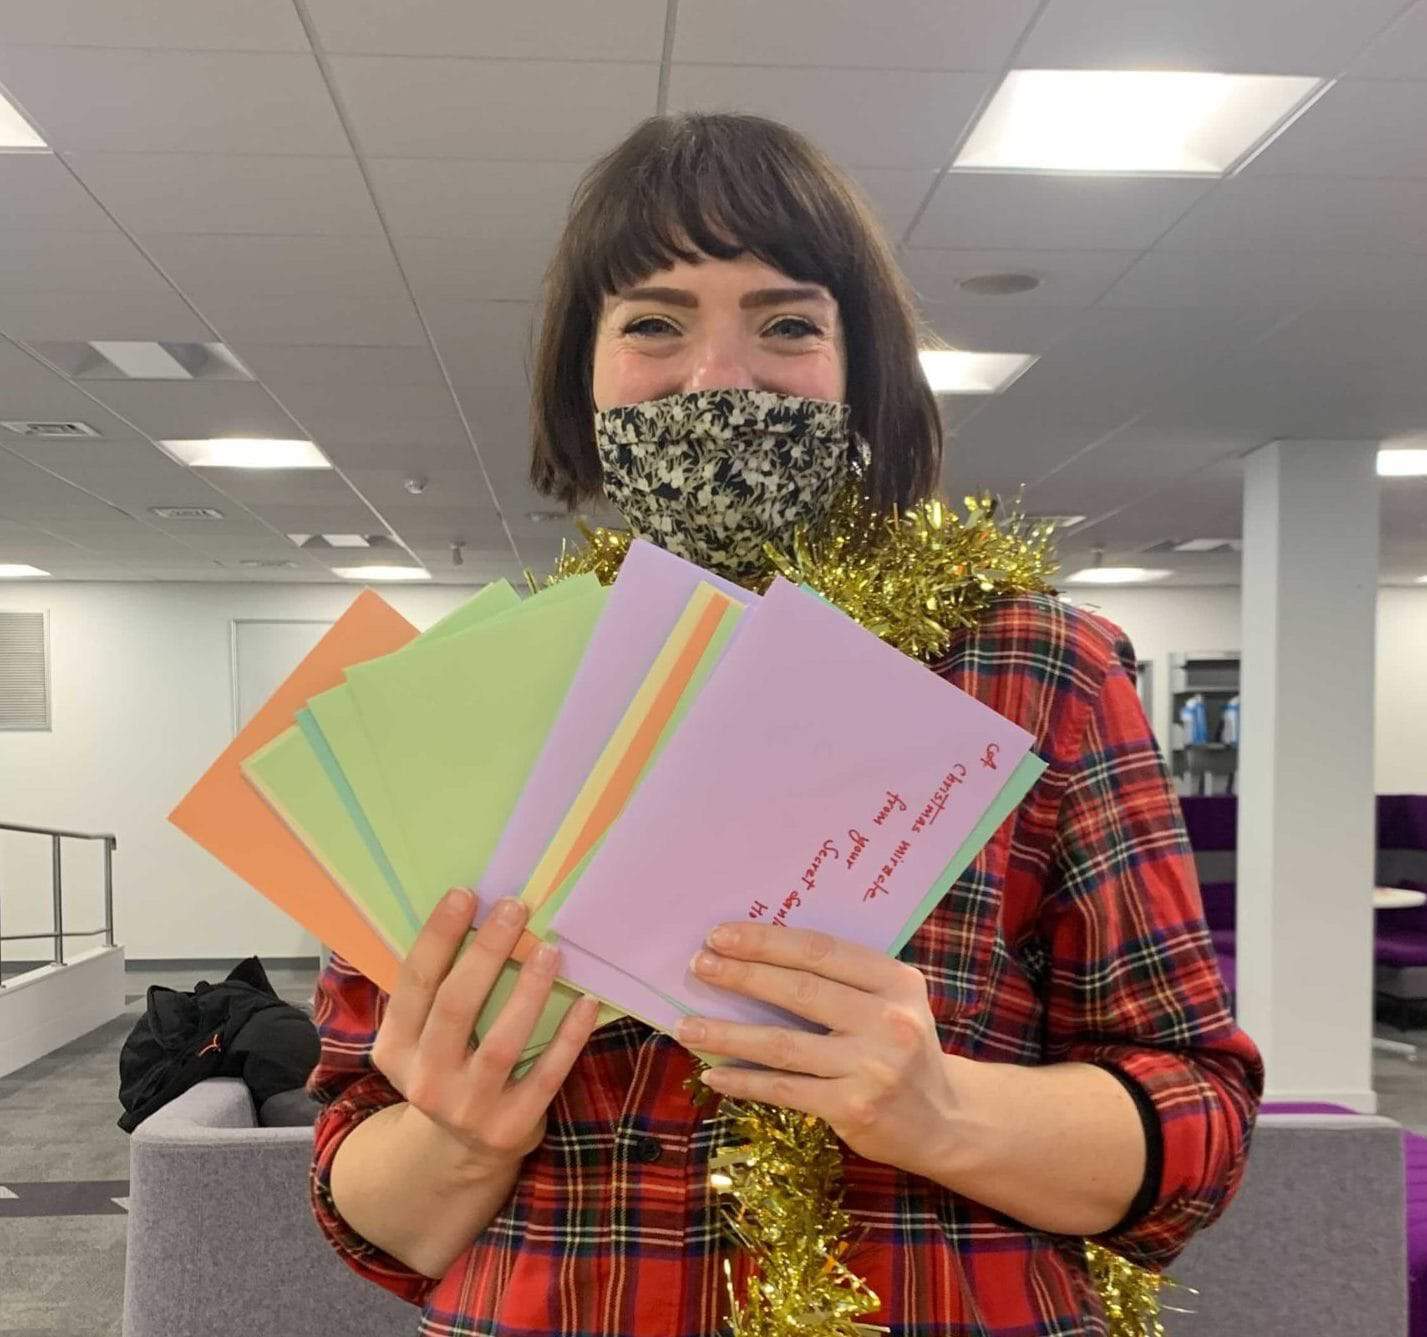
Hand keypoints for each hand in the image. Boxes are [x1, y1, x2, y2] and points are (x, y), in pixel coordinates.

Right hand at [371, 888, 600, 1175]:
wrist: (458, 1153)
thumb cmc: (446, 1068)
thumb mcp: (420, 1039)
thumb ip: (436, 992)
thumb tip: (473, 915)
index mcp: (396, 1048)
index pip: (415, 983)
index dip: (438, 936)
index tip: (465, 894)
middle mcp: (426, 1080)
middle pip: (456, 1006)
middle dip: (485, 952)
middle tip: (515, 907)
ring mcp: (469, 1108)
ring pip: (501, 1044)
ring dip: (528, 991)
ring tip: (550, 949)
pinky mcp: (510, 1126)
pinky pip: (546, 1076)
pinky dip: (568, 1038)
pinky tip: (586, 1002)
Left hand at [676, 923, 958, 1178]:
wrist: (945, 1120)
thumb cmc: (901, 1046)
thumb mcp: (892, 1000)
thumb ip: (844, 978)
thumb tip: (758, 953)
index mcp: (896, 981)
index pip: (820, 950)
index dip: (765, 941)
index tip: (720, 936)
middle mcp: (887, 1020)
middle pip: (798, 991)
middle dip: (740, 976)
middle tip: (698, 966)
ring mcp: (870, 1068)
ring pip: (782, 1045)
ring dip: (727, 1033)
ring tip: (687, 1025)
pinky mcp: (853, 1109)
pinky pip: (784, 1089)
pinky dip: (744, 1080)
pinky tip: (714, 1072)